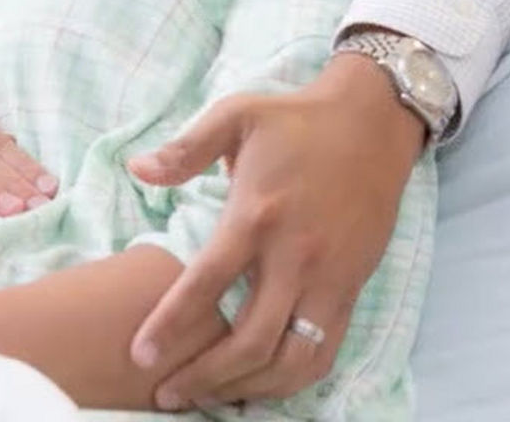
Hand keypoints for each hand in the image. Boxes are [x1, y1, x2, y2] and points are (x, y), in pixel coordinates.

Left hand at [125, 54, 424, 409]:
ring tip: (207, 401)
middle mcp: (297, 257)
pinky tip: (259, 389)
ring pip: (293, 359)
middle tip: (164, 395)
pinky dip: (292, 380)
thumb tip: (136, 168)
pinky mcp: (352, 289)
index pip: (209, 283)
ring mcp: (330, 279)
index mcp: (257, 215)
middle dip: (205, 376)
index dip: (172, 324)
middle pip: (251, 339)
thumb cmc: (295, 121)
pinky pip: (325, 351)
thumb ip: (184, 148)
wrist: (372, 124)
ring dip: (249, 388)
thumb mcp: (236, 115)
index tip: (140, 354)